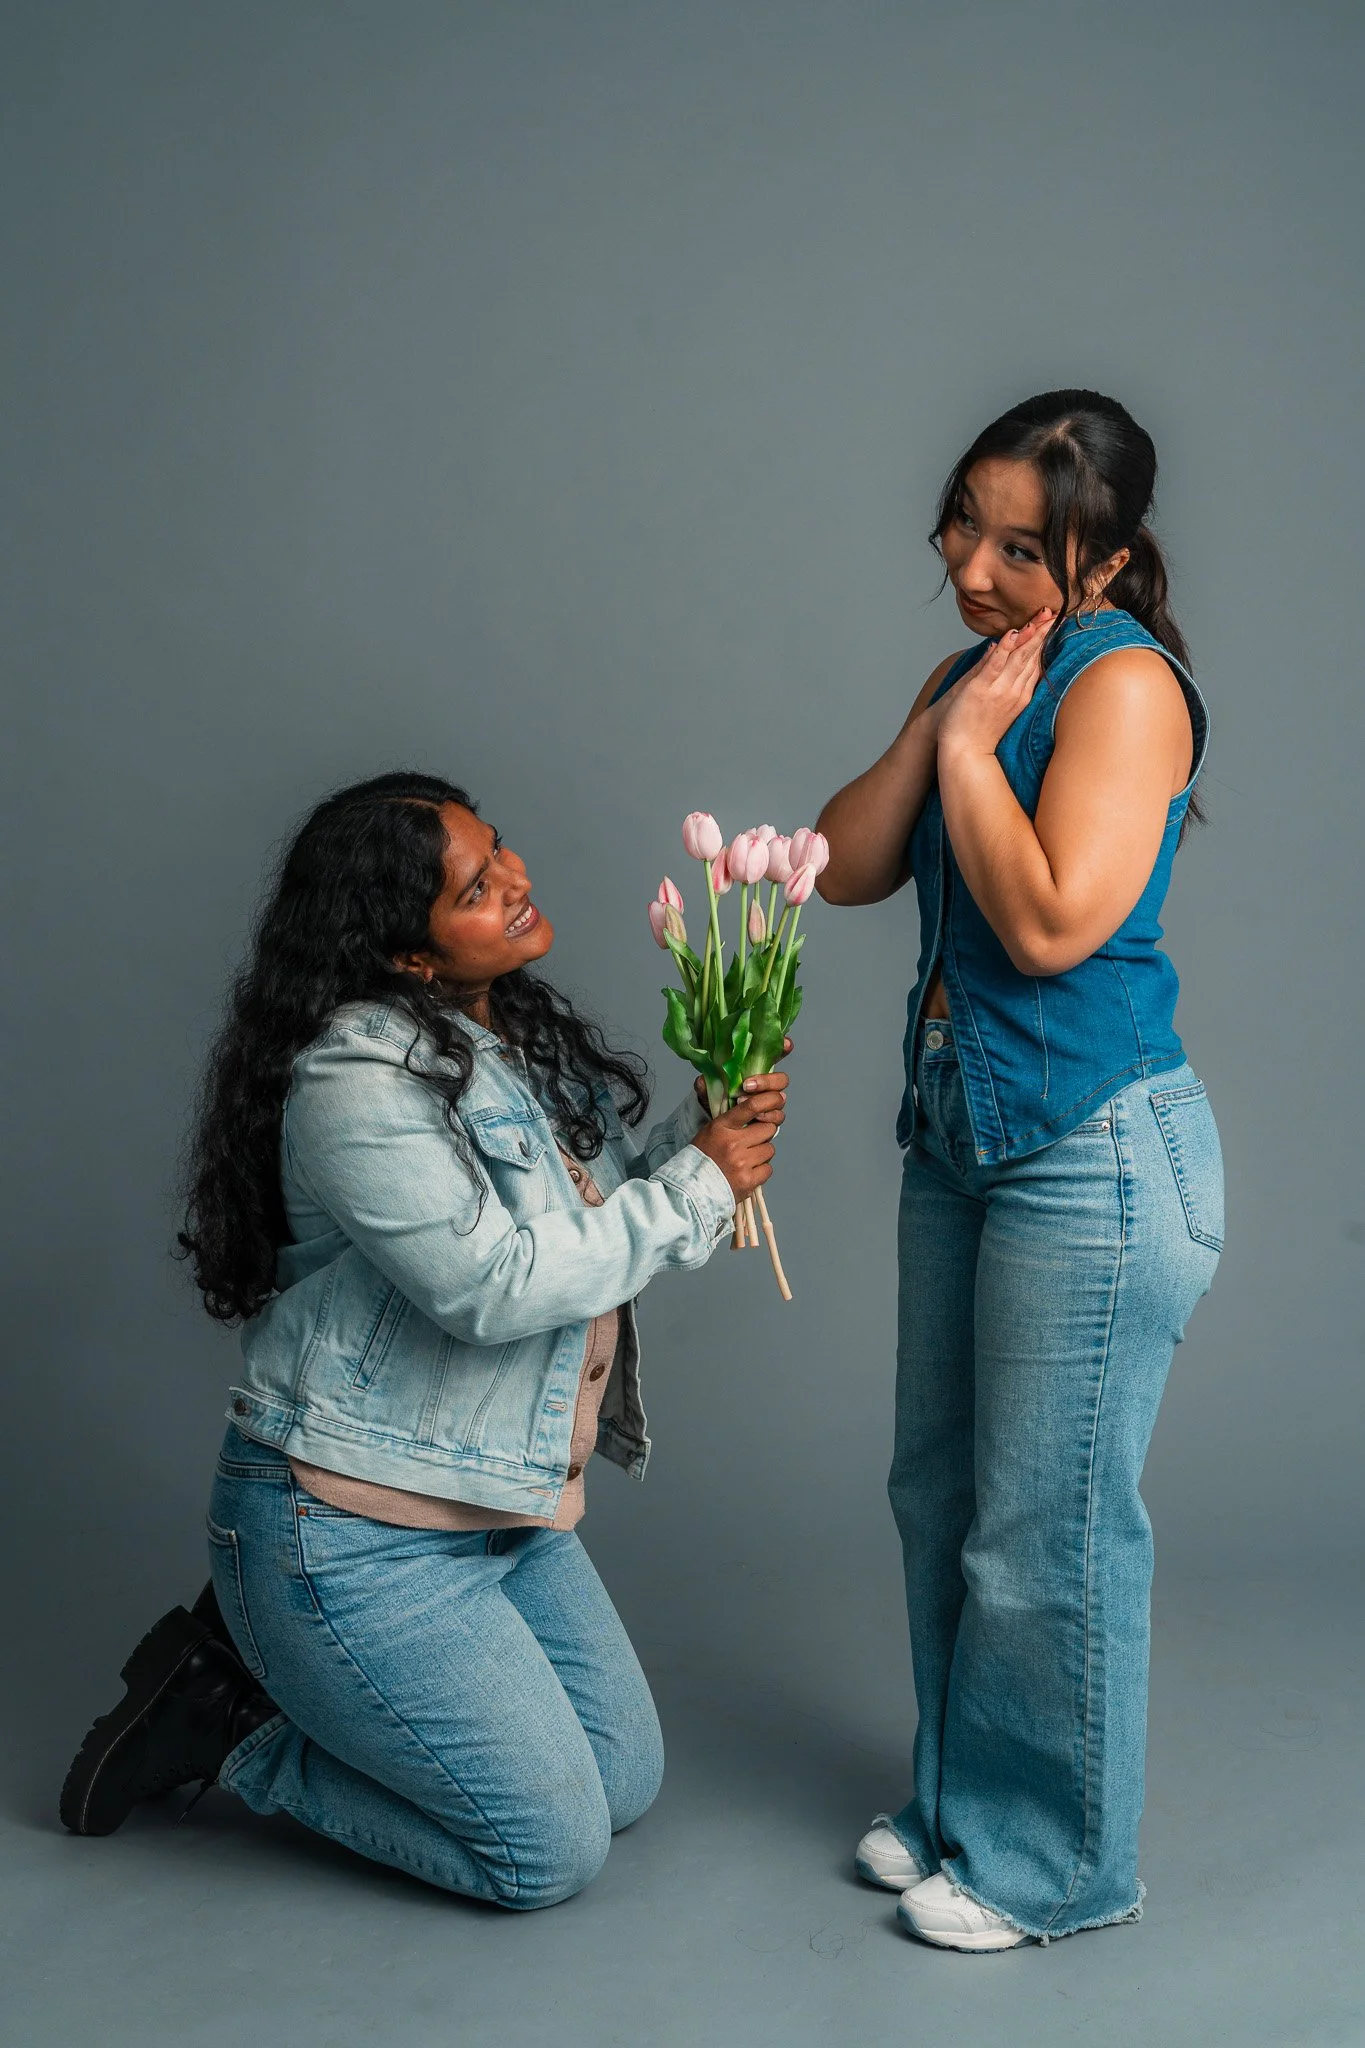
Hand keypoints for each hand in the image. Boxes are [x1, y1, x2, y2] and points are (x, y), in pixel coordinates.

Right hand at [690, 1070, 789, 1199]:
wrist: (691, 1189)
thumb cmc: (701, 1159)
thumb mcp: (710, 1132)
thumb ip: (731, 1121)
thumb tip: (757, 1111)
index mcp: (721, 1128)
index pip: (750, 1107)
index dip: (768, 1101)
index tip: (776, 1099)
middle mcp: (733, 1144)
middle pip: (767, 1129)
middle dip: (763, 1134)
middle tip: (753, 1141)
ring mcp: (741, 1163)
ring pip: (769, 1149)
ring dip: (762, 1153)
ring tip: (747, 1159)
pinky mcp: (748, 1181)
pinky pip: (768, 1169)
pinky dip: (761, 1170)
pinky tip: (748, 1172)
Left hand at [693, 1038, 793, 1111]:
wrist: (718, 1124)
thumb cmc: (716, 1100)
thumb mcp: (707, 1090)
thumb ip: (705, 1084)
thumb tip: (703, 1081)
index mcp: (755, 1070)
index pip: (775, 1055)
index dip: (784, 1047)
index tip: (786, 1044)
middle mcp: (767, 1084)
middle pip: (781, 1079)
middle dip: (767, 1081)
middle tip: (747, 1085)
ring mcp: (770, 1101)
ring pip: (780, 1098)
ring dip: (763, 1100)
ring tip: (742, 1102)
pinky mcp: (771, 1116)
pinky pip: (777, 1115)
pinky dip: (766, 1116)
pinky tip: (755, 1118)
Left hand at [935, 608, 1053, 759]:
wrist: (965, 753)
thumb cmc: (978, 731)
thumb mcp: (997, 703)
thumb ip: (1002, 679)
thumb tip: (1003, 655)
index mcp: (1021, 695)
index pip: (1036, 663)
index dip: (1044, 642)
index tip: (1052, 624)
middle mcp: (1015, 691)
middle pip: (1032, 657)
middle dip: (1043, 633)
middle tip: (1053, 611)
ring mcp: (1000, 690)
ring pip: (1019, 658)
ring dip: (1029, 635)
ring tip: (1040, 616)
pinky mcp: (982, 689)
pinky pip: (995, 666)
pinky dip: (1003, 649)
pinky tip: (1011, 634)